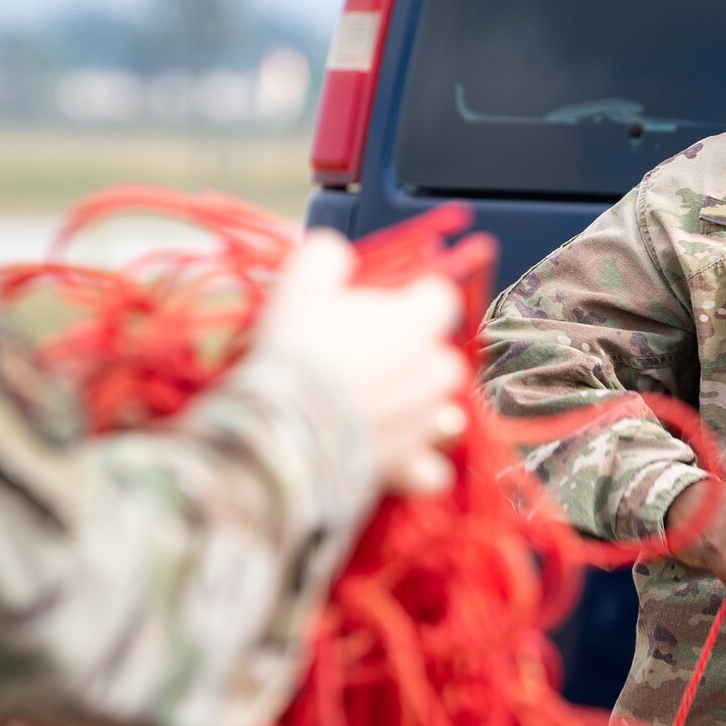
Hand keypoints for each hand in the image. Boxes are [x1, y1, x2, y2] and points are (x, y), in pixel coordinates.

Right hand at [256, 230, 467, 495]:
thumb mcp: (303, 280)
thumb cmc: (298, 348)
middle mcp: (433, 372)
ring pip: (442, 411)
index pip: (441, 296)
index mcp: (417, 323)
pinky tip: (397, 458)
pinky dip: (419, 465)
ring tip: (377, 408)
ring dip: (418, 407)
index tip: (383, 306)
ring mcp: (425, 423)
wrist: (283, 426)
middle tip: (369, 359)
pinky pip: (433, 470)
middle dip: (415, 356)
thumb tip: (336, 256)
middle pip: (442, 356)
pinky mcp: (409, 467)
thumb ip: (328, 257)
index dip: (413, 299)